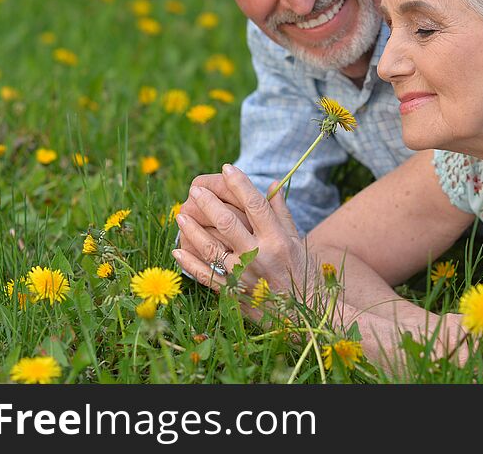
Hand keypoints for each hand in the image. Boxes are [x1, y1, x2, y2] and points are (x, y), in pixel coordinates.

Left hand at [173, 165, 312, 300]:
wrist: (305, 313)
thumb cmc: (302, 272)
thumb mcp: (296, 240)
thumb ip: (281, 212)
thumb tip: (272, 183)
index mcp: (278, 240)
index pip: (255, 205)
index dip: (240, 184)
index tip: (227, 168)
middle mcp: (260, 256)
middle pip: (228, 223)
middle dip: (208, 202)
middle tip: (195, 189)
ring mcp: (244, 276)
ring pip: (211, 248)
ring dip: (192, 230)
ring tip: (181, 214)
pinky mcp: (233, 294)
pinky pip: (206, 276)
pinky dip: (189, 264)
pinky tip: (177, 251)